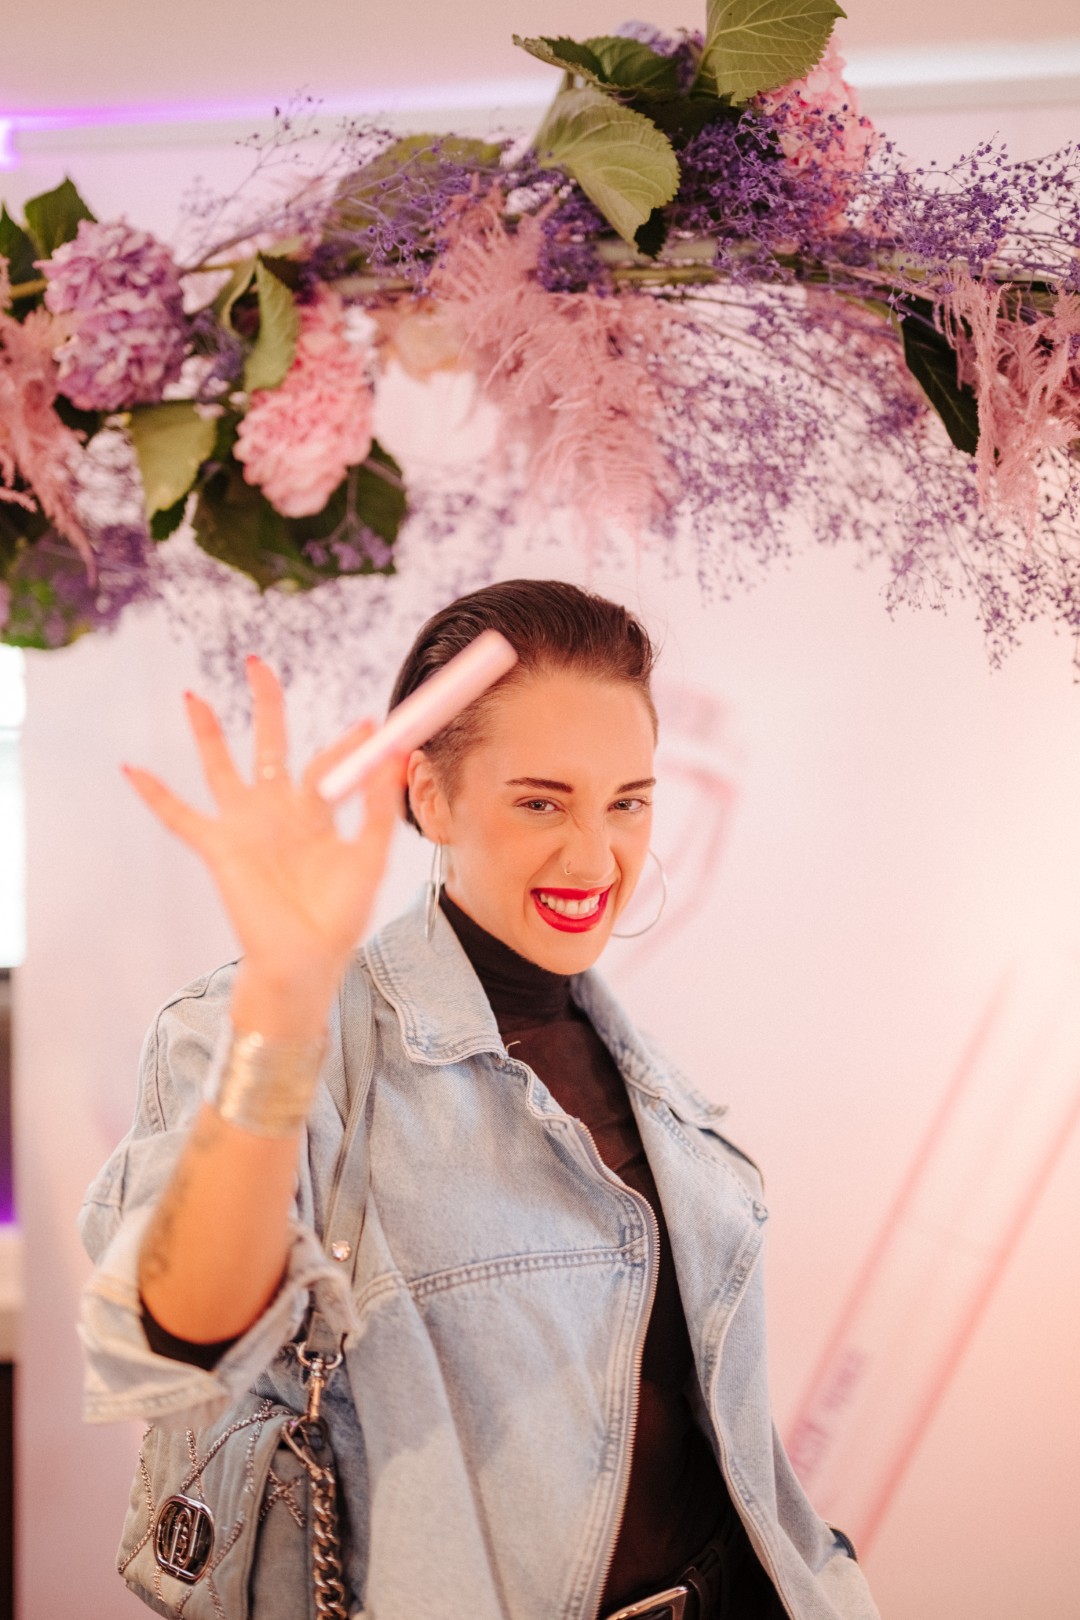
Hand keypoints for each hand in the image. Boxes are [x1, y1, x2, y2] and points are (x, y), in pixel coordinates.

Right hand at [123, 656, 405, 1035]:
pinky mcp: (218, 847)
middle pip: (269, 744)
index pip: (328, 763)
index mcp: (317, 814)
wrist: (307, 960)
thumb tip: (395, 759)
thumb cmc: (340, 916)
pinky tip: (133, 768)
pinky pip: (179, 816)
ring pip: (220, 767)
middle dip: (264, 704)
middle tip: (257, 663)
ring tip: (193, 696)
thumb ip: (377, 810)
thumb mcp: (369, 858)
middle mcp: (278, 812)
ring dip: (206, 732)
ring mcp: (245, 826)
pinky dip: (156, 793)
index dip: (348, 744)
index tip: (372, 726)